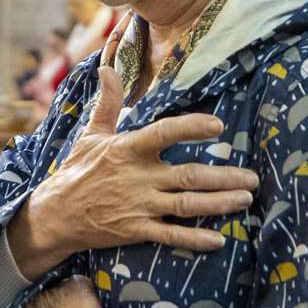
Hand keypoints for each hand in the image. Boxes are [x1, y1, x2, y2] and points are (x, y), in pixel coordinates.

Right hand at [7, 65, 257, 280]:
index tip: (218, 125)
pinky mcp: (137, 230)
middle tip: (252, 178)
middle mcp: (138, 178)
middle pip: (189, 176)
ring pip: (187, 205)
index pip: (164, 133)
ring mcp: (139, 206)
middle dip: (224, 177)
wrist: (55, 215)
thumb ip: (107, 102)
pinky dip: (195, 239)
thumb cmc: (76, 171)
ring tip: (245, 199)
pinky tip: (218, 240)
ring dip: (219, 203)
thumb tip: (107, 67)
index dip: (191, 128)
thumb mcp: (91, 135)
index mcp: (128, 150)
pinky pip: (170, 236)